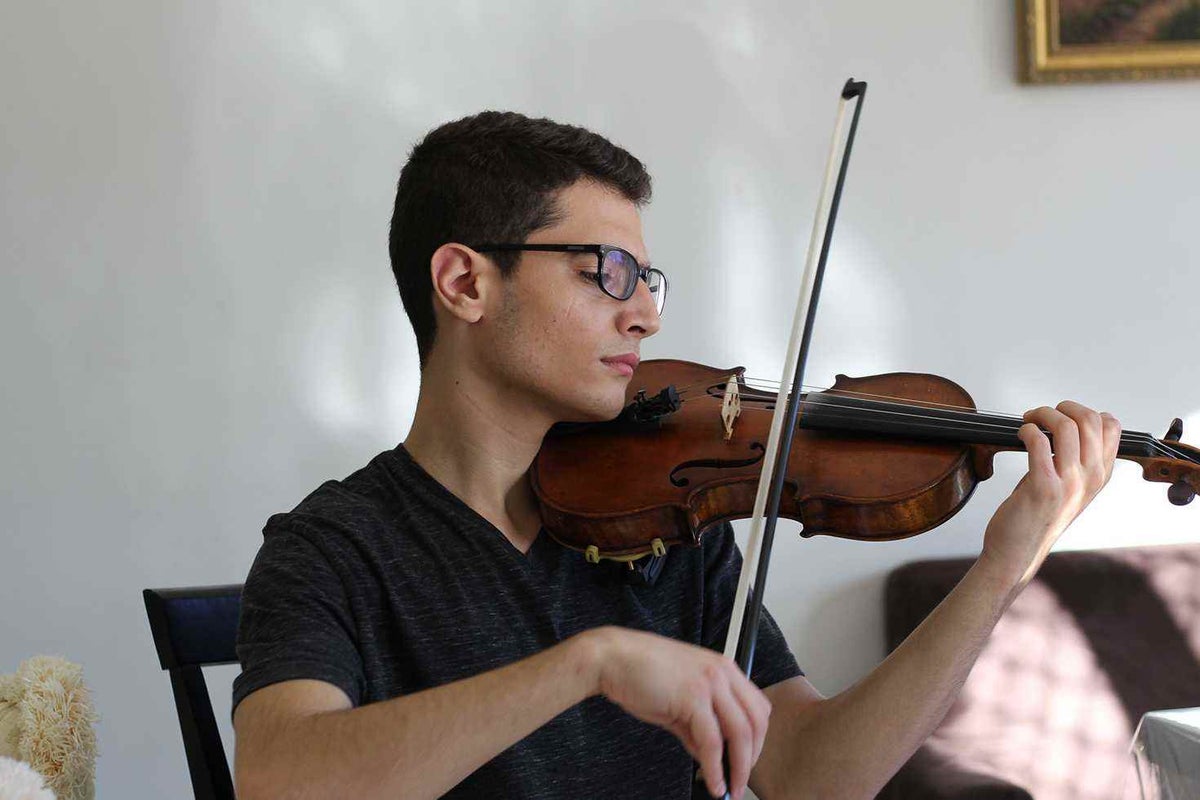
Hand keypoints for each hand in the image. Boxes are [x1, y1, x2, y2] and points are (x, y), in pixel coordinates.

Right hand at [586, 626, 770, 799]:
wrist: (611, 658)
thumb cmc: (639, 672)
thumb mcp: (679, 697)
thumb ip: (697, 723)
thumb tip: (708, 753)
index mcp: (722, 669)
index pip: (756, 707)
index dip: (757, 739)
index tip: (747, 760)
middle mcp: (722, 673)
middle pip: (757, 721)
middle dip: (752, 756)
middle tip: (740, 779)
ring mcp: (709, 684)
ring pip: (740, 733)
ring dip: (738, 767)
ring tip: (730, 788)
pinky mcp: (692, 698)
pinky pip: (712, 741)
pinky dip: (714, 767)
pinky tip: (711, 781)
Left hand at [979, 401, 1120, 588]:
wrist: (1018, 552)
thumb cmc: (1037, 516)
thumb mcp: (1070, 487)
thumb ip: (1076, 461)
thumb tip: (1068, 425)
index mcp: (1101, 475)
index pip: (1112, 426)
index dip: (1085, 411)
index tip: (1062, 416)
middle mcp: (1091, 478)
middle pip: (1091, 420)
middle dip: (1062, 407)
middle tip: (1040, 415)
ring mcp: (1069, 483)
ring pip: (1066, 426)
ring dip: (1042, 414)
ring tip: (1028, 420)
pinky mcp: (1043, 487)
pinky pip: (1039, 442)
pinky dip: (1027, 430)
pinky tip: (1020, 434)